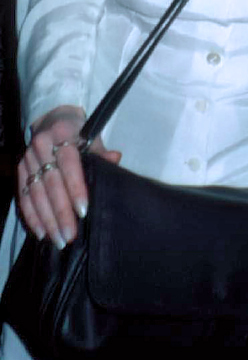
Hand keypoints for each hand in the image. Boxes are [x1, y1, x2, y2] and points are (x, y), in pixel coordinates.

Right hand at [18, 106, 121, 248]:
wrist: (53, 120)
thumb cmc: (79, 134)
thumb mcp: (92, 138)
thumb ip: (101, 152)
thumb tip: (115, 158)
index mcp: (62, 133)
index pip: (69, 163)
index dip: (75, 187)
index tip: (83, 210)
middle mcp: (41, 145)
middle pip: (51, 183)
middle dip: (60, 212)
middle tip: (70, 234)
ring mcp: (28, 158)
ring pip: (35, 193)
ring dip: (46, 219)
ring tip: (58, 239)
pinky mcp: (19, 169)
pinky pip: (23, 196)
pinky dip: (31, 216)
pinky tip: (40, 232)